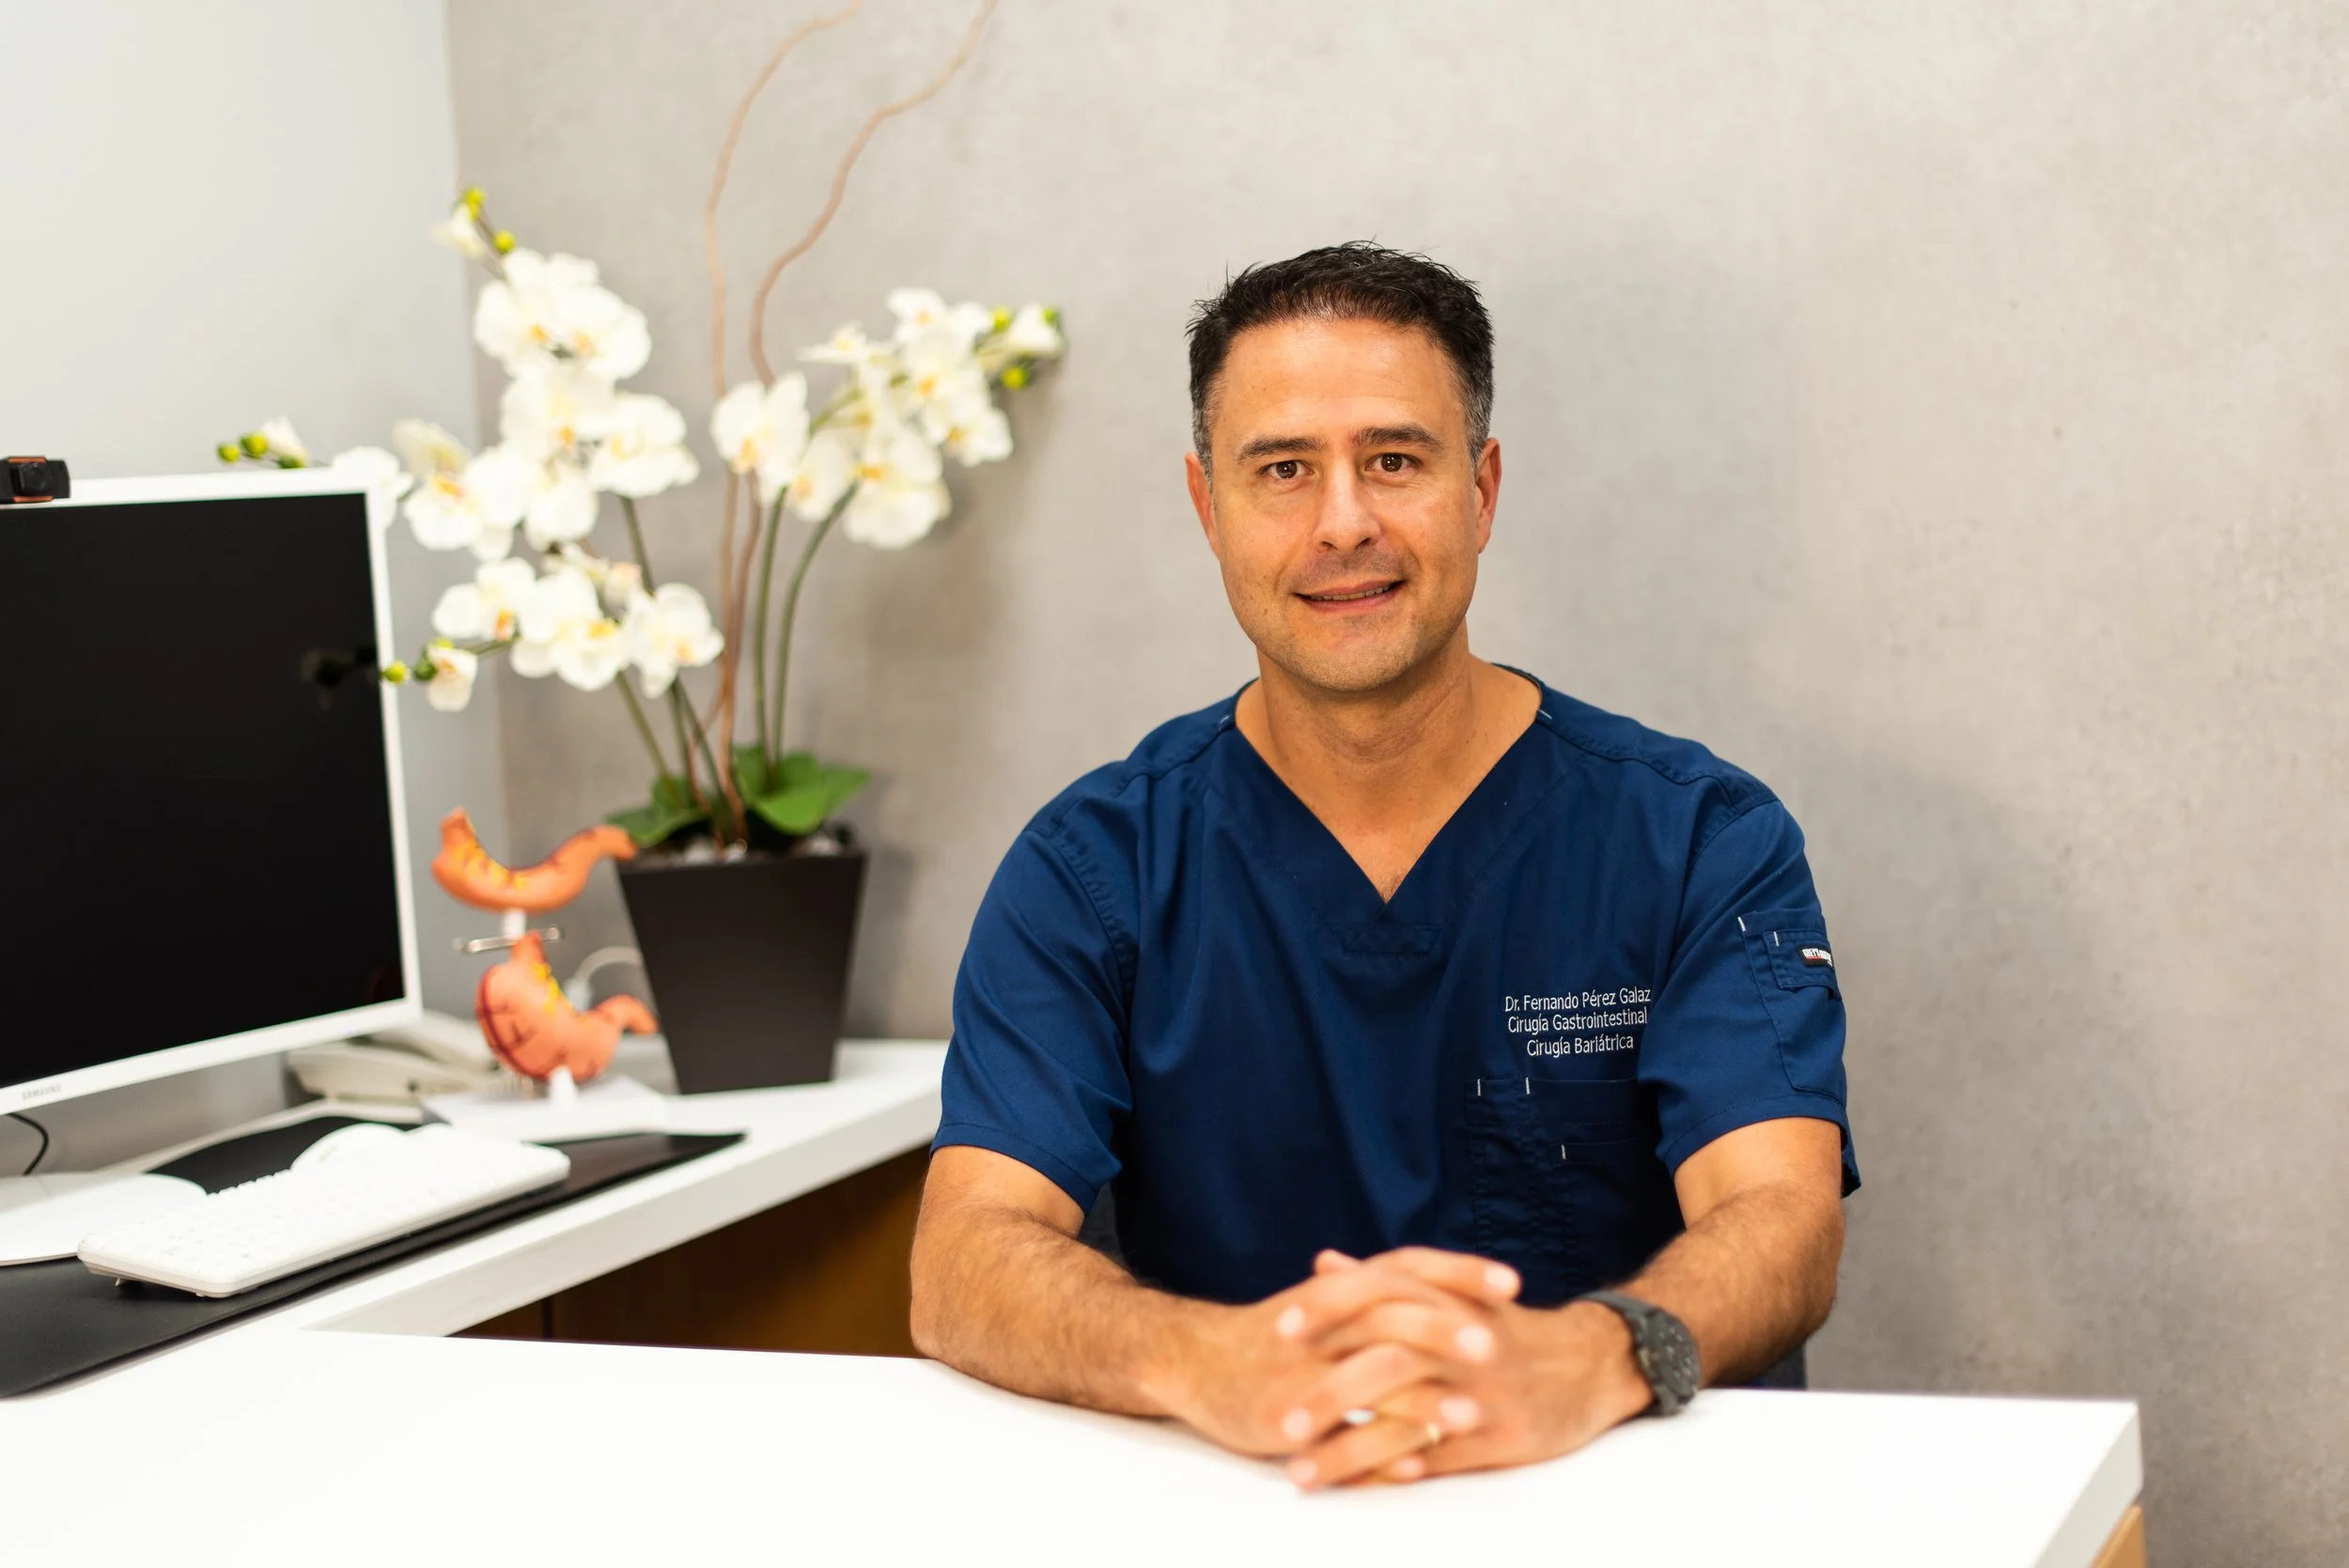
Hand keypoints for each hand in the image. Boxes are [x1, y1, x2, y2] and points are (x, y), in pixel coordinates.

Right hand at [1146, 1250, 1521, 1461]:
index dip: (1459, 1273)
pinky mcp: (1288, 1416)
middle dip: (1445, 1329)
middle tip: (1498, 1346)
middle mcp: (1324, 1322)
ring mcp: (1305, 1370)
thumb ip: (1378, 1291)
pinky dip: (1380, 1448)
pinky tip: (1417, 1466)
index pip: (1407, 1267)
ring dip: (1423, 1395)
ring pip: (1369, 1373)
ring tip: (1471, 1413)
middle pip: (1392, 1313)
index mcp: (1338, 1288)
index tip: (1514, 1282)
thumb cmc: (1271, 1335)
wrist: (1193, 1360)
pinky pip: (1341, 1433)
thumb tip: (1443, 1282)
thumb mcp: (1323, 1304)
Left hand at [1282, 1248, 1654, 1488]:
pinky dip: (1400, 1471)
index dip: (1327, 1309)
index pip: (1378, 1293)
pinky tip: (1359, 1485)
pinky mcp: (1506, 1437)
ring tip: (1302, 1473)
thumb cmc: (1505, 1330)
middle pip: (1386, 1365)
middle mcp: (1465, 1343)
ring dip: (1350, 1451)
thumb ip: (1385, 1281)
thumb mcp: (1453, 1294)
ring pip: (1408, 1422)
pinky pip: (1444, 1459)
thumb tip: (1323, 1263)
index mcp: (1447, 1299)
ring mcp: (1485, 1393)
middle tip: (1279, 1424)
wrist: (1591, 1362)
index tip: (1278, 1331)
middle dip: (1329, 1397)